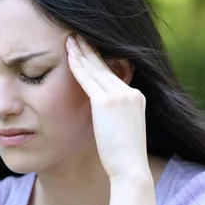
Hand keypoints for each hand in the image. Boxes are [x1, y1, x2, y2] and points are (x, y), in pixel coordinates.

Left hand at [66, 35, 149, 179]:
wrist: (130, 169)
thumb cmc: (122, 157)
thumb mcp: (121, 130)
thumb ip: (112, 116)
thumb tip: (100, 114)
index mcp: (135, 98)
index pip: (113, 73)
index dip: (99, 60)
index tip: (87, 48)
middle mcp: (130, 92)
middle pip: (105, 66)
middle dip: (89, 49)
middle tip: (76, 35)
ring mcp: (119, 96)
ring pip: (96, 69)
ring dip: (81, 52)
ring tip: (70, 39)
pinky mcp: (106, 103)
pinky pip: (88, 80)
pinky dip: (77, 66)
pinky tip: (69, 55)